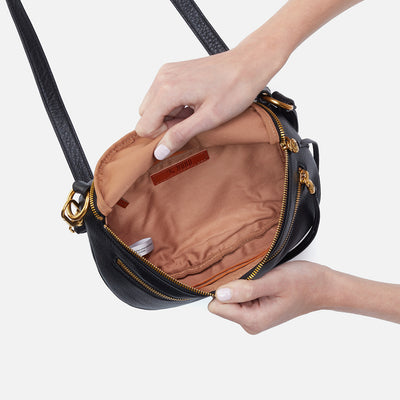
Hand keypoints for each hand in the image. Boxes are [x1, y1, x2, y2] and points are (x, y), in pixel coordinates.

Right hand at [135, 45, 285, 159]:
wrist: (249, 64)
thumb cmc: (235, 87)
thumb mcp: (209, 118)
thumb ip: (181, 135)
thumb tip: (160, 151)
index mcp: (167, 89)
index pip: (144, 125)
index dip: (161, 137)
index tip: (181, 136)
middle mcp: (163, 78)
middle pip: (147, 115)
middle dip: (165, 126)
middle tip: (191, 124)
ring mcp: (168, 73)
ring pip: (154, 107)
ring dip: (171, 116)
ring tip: (196, 113)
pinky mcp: (174, 72)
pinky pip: (163, 96)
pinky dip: (175, 106)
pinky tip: (194, 105)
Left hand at [208, 261, 329, 333]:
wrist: (322, 286)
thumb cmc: (304, 283)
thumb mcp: (275, 281)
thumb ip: (247, 289)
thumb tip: (220, 294)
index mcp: (253, 319)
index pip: (217, 306)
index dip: (224, 289)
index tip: (240, 277)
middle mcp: (250, 322)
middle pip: (221, 302)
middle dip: (233, 286)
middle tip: (254, 276)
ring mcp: (253, 315)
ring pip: (230, 297)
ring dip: (241, 284)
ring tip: (260, 277)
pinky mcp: (256, 308)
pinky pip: (239, 295)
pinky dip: (247, 284)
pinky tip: (261, 279)